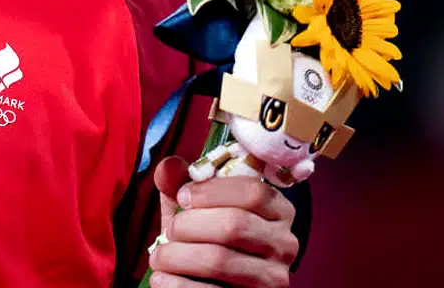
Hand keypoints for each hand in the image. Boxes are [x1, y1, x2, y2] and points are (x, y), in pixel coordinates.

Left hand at [147, 156, 297, 287]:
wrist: (214, 286)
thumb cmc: (207, 240)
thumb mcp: (197, 209)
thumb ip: (181, 184)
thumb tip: (167, 166)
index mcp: (278, 211)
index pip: (252, 192)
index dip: (210, 191)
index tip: (182, 197)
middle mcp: (284, 244)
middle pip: (233, 224)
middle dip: (188, 224)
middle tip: (169, 230)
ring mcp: (274, 279)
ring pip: (219, 260)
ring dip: (176, 256)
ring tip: (159, 257)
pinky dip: (176, 283)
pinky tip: (162, 278)